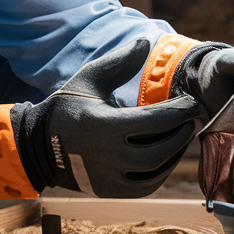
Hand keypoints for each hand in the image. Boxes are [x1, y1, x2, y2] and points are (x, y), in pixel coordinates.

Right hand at [10, 39, 197, 197]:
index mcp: (103, 125)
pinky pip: (147, 185)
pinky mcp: (111, 191)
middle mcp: (108, 156)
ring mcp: (109, 178)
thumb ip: (119, 62)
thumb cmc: (69, 107)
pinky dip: (162, 170)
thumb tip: (145, 42)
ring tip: (182, 133)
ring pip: (156, 170)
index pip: (155, 121)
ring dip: (176, 152)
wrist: (41, 146)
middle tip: (191, 118)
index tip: (192, 102)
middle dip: (182, 132)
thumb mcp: (90, 80)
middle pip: (161, 149)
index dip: (180, 111)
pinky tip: (167, 154)